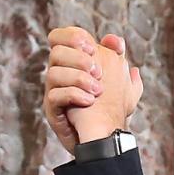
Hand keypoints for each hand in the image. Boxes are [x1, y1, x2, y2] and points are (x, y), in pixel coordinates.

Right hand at [43, 27, 143, 153]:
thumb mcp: (120, 82)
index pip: (60, 37)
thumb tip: (116, 41)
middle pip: (56, 52)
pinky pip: (54, 96)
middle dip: (78, 58)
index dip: (72, 36)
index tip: (92, 47)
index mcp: (73, 62)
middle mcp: (60, 74)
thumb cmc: (110, 108)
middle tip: (98, 72)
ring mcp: (54, 92)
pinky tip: (90, 100)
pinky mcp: (52, 111)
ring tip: (98, 90)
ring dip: (78, 78)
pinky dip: (73, 95)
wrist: (105, 138)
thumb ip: (118, 60)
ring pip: (53, 73)